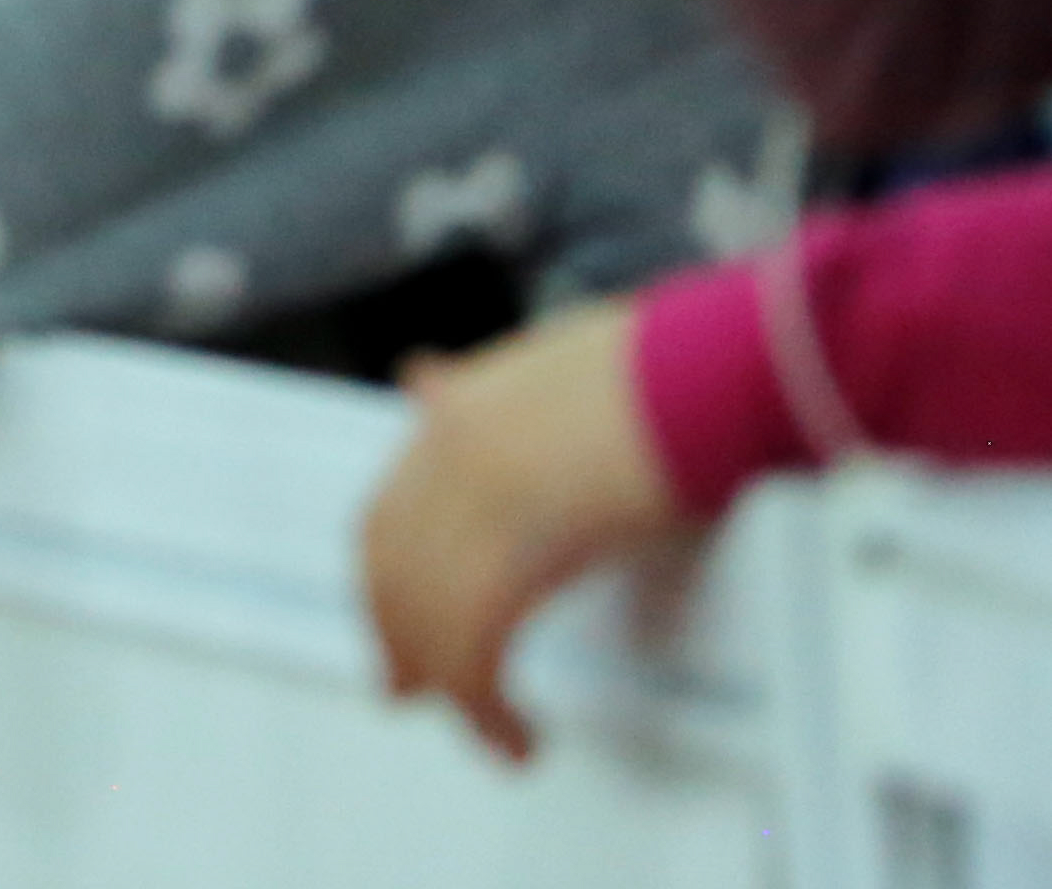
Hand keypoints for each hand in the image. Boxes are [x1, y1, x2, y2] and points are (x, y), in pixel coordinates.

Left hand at [361, 300, 681, 763]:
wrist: (709, 367)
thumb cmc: (664, 361)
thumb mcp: (550, 360)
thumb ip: (482, 387)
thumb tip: (423, 377)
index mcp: (456, 414)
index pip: (386, 517)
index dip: (384, 582)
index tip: (390, 624)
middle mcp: (448, 458)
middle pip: (393, 575)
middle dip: (399, 640)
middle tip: (409, 689)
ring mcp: (476, 503)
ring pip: (430, 622)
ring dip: (452, 690)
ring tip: (488, 731)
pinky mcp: (519, 552)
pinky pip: (474, 650)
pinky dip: (485, 705)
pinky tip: (516, 732)